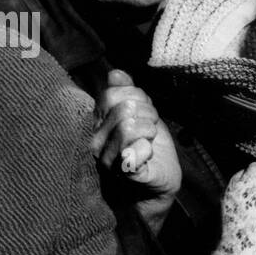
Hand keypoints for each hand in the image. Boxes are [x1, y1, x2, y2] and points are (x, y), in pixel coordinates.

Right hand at [89, 70, 180, 230]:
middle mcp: (95, 139)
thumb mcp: (141, 114)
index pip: (113, 93)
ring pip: (128, 126)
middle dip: (148, 114)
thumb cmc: (149, 147)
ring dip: (149, 131)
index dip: (138, 97)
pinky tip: (147, 156)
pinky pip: (134, 151)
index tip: (145, 113)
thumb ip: (128, 93)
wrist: (159, 182)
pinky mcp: (121, 173)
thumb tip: (115, 73)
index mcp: (98, 121)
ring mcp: (105, 157)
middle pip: (124, 108)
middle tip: (150, 129)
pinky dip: (147, 150)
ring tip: (149, 140)